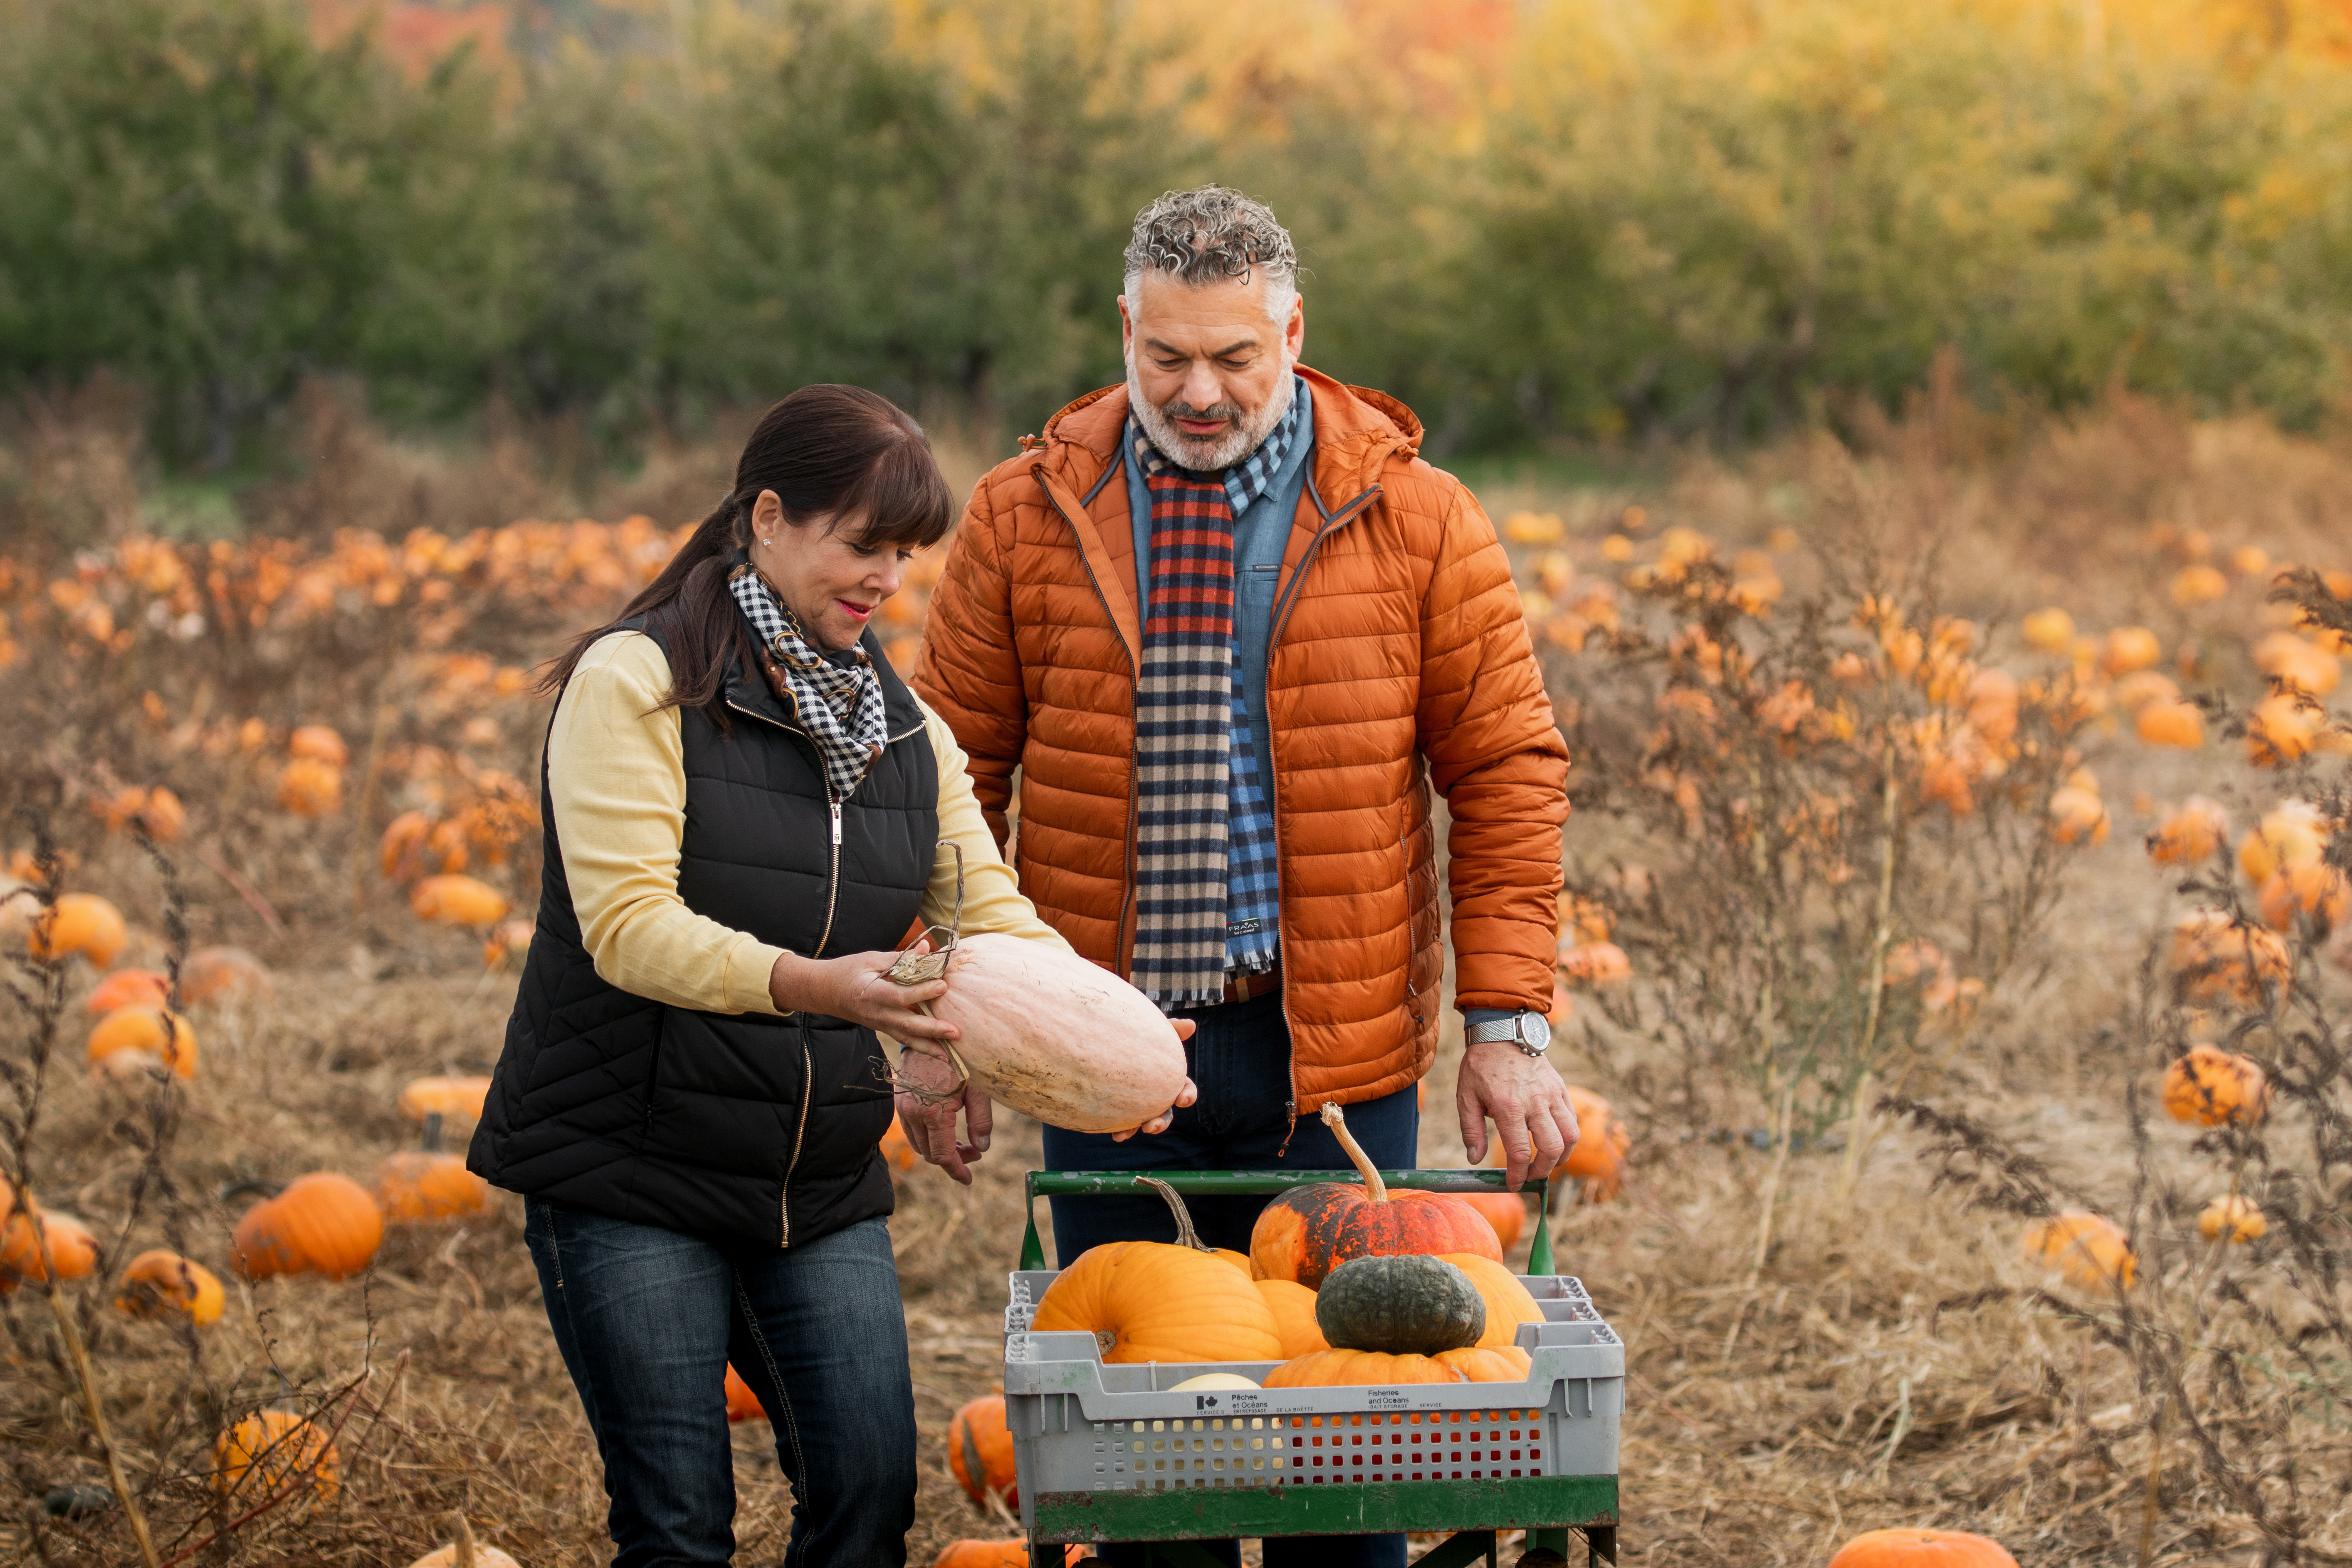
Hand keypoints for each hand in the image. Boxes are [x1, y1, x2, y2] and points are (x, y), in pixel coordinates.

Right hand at [768, 941, 959, 1049]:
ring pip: (906, 1038)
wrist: (825, 991)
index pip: (899, 995)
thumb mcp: (871, 959)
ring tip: (951, 1054)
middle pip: (906, 1024)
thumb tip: (926, 948)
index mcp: (870, 993)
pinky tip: (939, 1053)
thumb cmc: (848, 971)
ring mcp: (879, 1024)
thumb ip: (901, 957)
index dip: (921, 992)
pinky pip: (904, 1039)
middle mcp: (875, 1013)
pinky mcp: (883, 1028)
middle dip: (932, 1029)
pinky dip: (921, 1047)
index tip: (942, 985)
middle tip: (955, 1031)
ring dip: (929, 1046)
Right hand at [895, 1047, 991, 1184]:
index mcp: (934, 1115)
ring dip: (939, 1149)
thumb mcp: (978, 1090)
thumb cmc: (959, 1059)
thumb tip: (983, 1148)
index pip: (942, 1157)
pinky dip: (928, 1136)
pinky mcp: (900, 1101)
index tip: (968, 1179)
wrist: (931, 1033)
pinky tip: (944, 1129)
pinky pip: (912, 1130)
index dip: (957, 1171)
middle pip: (930, 1154)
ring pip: (920, 1144)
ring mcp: (903, 1109)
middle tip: (973, 1152)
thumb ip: (981, 1121)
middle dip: (953, 1159)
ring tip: (961, 1142)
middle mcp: (913, 1115)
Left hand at [1111, 1017, 1200, 1141]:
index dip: (1187, 1095)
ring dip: (1146, 1128)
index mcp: (1169, 1078)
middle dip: (1163, 1121)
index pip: (1184, 1088)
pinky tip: (1117, 1136)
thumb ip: (1170, 1030)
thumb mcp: (1152, 1031)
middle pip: (1166, 1112)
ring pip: (1148, 1122)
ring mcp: (1140, 1104)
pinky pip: (1125, 1125)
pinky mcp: (1122, 1110)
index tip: (1182, 1099)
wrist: (1104, 1041)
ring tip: (1140, 1130)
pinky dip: (1124, 1132)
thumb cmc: (1135, 1034)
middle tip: (1152, 1125)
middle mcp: (1157, 1095)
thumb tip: (1190, 1024)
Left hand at [1456, 1042, 1579, 1191]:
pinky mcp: (1561, 1088)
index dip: (1517, 1175)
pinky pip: (1573, 1119)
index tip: (1513, 1184)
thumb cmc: (1480, 1067)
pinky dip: (1568, 1136)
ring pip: (1570, 1135)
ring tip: (1547, 1162)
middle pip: (1551, 1147)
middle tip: (1531, 1176)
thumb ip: (1471, 1131)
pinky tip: (1554, 1141)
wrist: (1501, 1032)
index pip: (1519, 1151)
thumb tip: (1475, 1160)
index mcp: (1507, 1105)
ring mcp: (1551, 1094)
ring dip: (1561, 1156)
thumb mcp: (1466, 1097)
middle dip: (1542, 1170)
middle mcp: (1534, 1101)